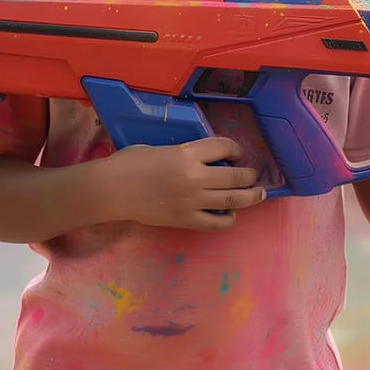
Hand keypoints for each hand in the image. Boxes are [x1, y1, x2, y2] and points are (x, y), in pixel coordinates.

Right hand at [102, 137, 263, 231]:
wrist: (112, 190)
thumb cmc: (129, 163)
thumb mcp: (159, 148)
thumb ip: (182, 154)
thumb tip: (197, 160)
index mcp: (187, 154)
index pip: (224, 147)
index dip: (236, 149)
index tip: (237, 152)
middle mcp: (195, 178)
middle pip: (235, 176)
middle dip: (249, 175)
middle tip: (253, 175)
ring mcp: (193, 201)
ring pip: (233, 200)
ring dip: (250, 196)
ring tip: (257, 194)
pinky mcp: (186, 220)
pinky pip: (216, 223)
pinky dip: (228, 219)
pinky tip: (230, 214)